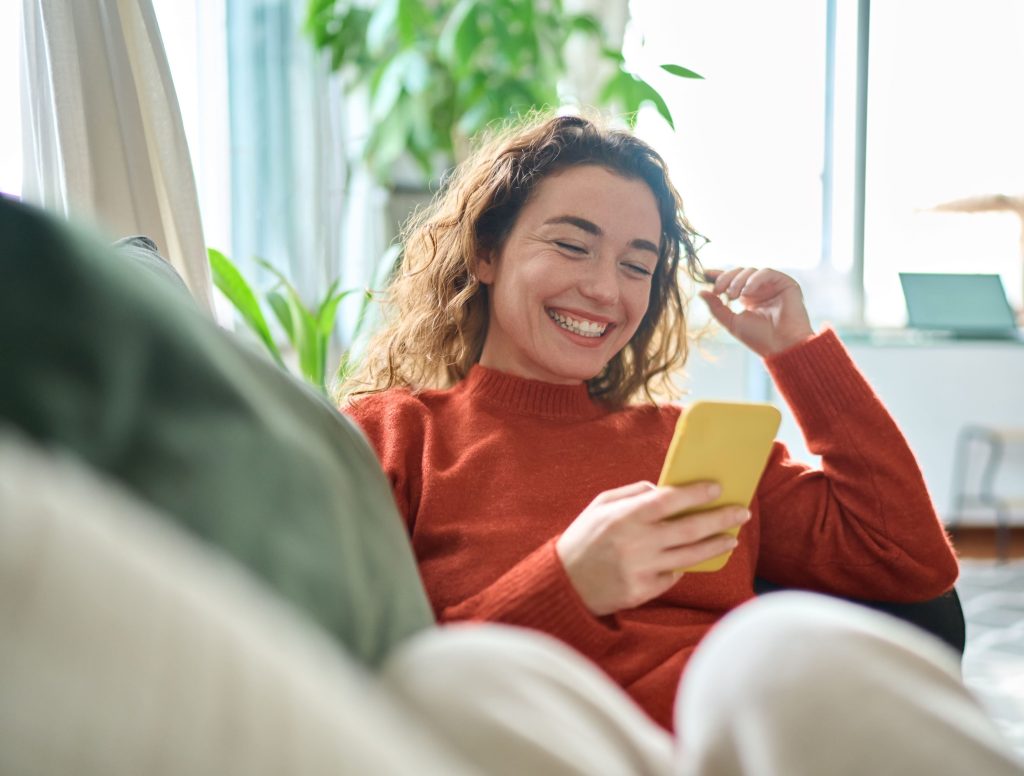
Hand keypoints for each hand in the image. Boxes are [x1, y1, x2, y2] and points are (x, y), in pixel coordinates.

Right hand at [555, 481, 750, 615]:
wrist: (563, 583)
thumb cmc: (583, 538)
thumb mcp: (600, 506)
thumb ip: (632, 493)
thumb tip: (664, 489)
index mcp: (625, 517)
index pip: (669, 501)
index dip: (696, 494)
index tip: (717, 488)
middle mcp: (637, 543)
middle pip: (690, 529)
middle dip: (720, 519)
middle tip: (742, 513)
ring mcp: (642, 570)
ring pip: (690, 556)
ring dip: (716, 545)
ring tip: (732, 537)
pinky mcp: (643, 591)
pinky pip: (673, 576)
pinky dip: (683, 566)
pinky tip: (691, 558)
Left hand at [699, 267, 814, 356]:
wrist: (781, 346)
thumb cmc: (759, 338)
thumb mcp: (731, 322)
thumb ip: (716, 307)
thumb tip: (701, 292)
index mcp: (748, 297)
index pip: (732, 280)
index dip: (719, 275)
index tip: (704, 273)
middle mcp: (760, 289)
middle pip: (739, 272)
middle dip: (725, 279)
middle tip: (718, 291)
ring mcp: (772, 285)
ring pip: (751, 271)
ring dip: (738, 281)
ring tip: (733, 296)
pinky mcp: (785, 283)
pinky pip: (766, 272)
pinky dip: (754, 279)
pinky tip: (746, 292)